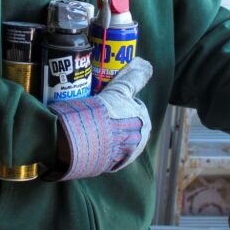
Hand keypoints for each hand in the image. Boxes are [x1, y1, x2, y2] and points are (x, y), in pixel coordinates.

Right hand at [48, 57, 152, 179]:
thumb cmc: (104, 113)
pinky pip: (109, 153)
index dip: (118, 101)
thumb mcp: (118, 90)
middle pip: (127, 123)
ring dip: (108, 132)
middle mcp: (140, 141)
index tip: (105, 99)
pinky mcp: (114, 166)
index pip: (134, 106)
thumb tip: (145, 63)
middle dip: (114, 118)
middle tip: (97, 111)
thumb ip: (133, 77)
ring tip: (91, 124)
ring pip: (118, 139)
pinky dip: (102, 146)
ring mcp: (128, 155)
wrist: (84, 139)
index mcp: (145, 122)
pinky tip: (91, 139)